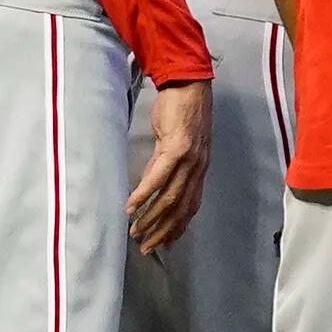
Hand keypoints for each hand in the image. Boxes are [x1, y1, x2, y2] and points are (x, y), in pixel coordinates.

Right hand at [128, 79, 211, 251]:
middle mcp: (198, 168)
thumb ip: (165, 165)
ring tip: (135, 231)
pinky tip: (132, 206)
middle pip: (181, 208)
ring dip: (151, 218)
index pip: (190, 206)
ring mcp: (189, 158)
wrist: (189, 84)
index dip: (177, 228)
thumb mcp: (174, 144)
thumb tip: (151, 185)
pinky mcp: (177, 147)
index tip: (163, 244)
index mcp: (199, 169)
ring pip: (171, 197)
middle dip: (163, 231)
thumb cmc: (181, 112)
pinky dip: (145, 193)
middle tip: (146, 247)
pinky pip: (159, 176)